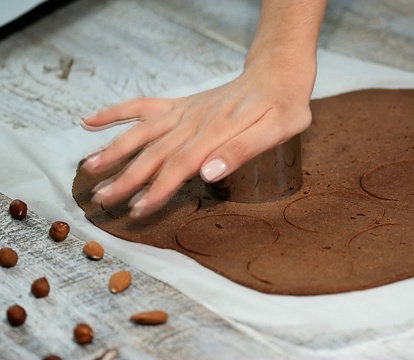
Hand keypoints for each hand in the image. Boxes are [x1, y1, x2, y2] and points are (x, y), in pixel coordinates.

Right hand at [80, 50, 315, 217]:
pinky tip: (91, 121)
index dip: (156, 190)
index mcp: (215, 132)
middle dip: (126, 178)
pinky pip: (144, 106)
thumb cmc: (282, 106)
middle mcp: (194, 121)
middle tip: (102, 200)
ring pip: (142, 131)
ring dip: (114, 149)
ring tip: (89, 169)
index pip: (179, 166)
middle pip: (153, 153)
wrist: (278, 73)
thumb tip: (208, 173)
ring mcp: (185, 111)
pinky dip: (117, 112)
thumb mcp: (276, 130)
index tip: (137, 210)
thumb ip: (241, 151)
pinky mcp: (182, 104)